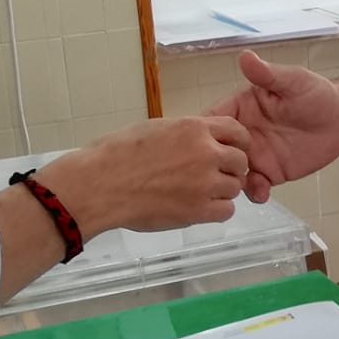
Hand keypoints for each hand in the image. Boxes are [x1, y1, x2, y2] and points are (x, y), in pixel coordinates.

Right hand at [36, 116, 250, 235]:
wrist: (99, 185)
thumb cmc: (115, 155)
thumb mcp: (154, 129)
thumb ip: (183, 134)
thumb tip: (195, 140)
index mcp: (193, 128)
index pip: (236, 131)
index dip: (237, 143)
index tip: (232, 151)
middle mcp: (205, 153)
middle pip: (240, 161)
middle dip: (231, 169)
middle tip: (214, 177)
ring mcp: (204, 182)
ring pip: (234, 187)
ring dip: (222, 191)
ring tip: (201, 194)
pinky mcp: (198, 210)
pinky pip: (226, 211)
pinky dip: (217, 210)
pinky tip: (200, 208)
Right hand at [207, 51, 338, 202]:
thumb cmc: (315, 94)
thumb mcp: (291, 81)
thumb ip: (268, 75)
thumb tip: (246, 56)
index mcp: (240, 109)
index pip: (213, 119)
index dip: (202, 131)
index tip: (194, 143)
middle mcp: (243, 134)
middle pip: (217, 151)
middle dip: (211, 163)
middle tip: (212, 172)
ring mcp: (256, 156)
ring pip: (232, 173)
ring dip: (230, 181)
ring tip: (238, 185)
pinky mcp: (271, 173)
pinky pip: (256, 186)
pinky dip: (254, 192)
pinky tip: (261, 193)